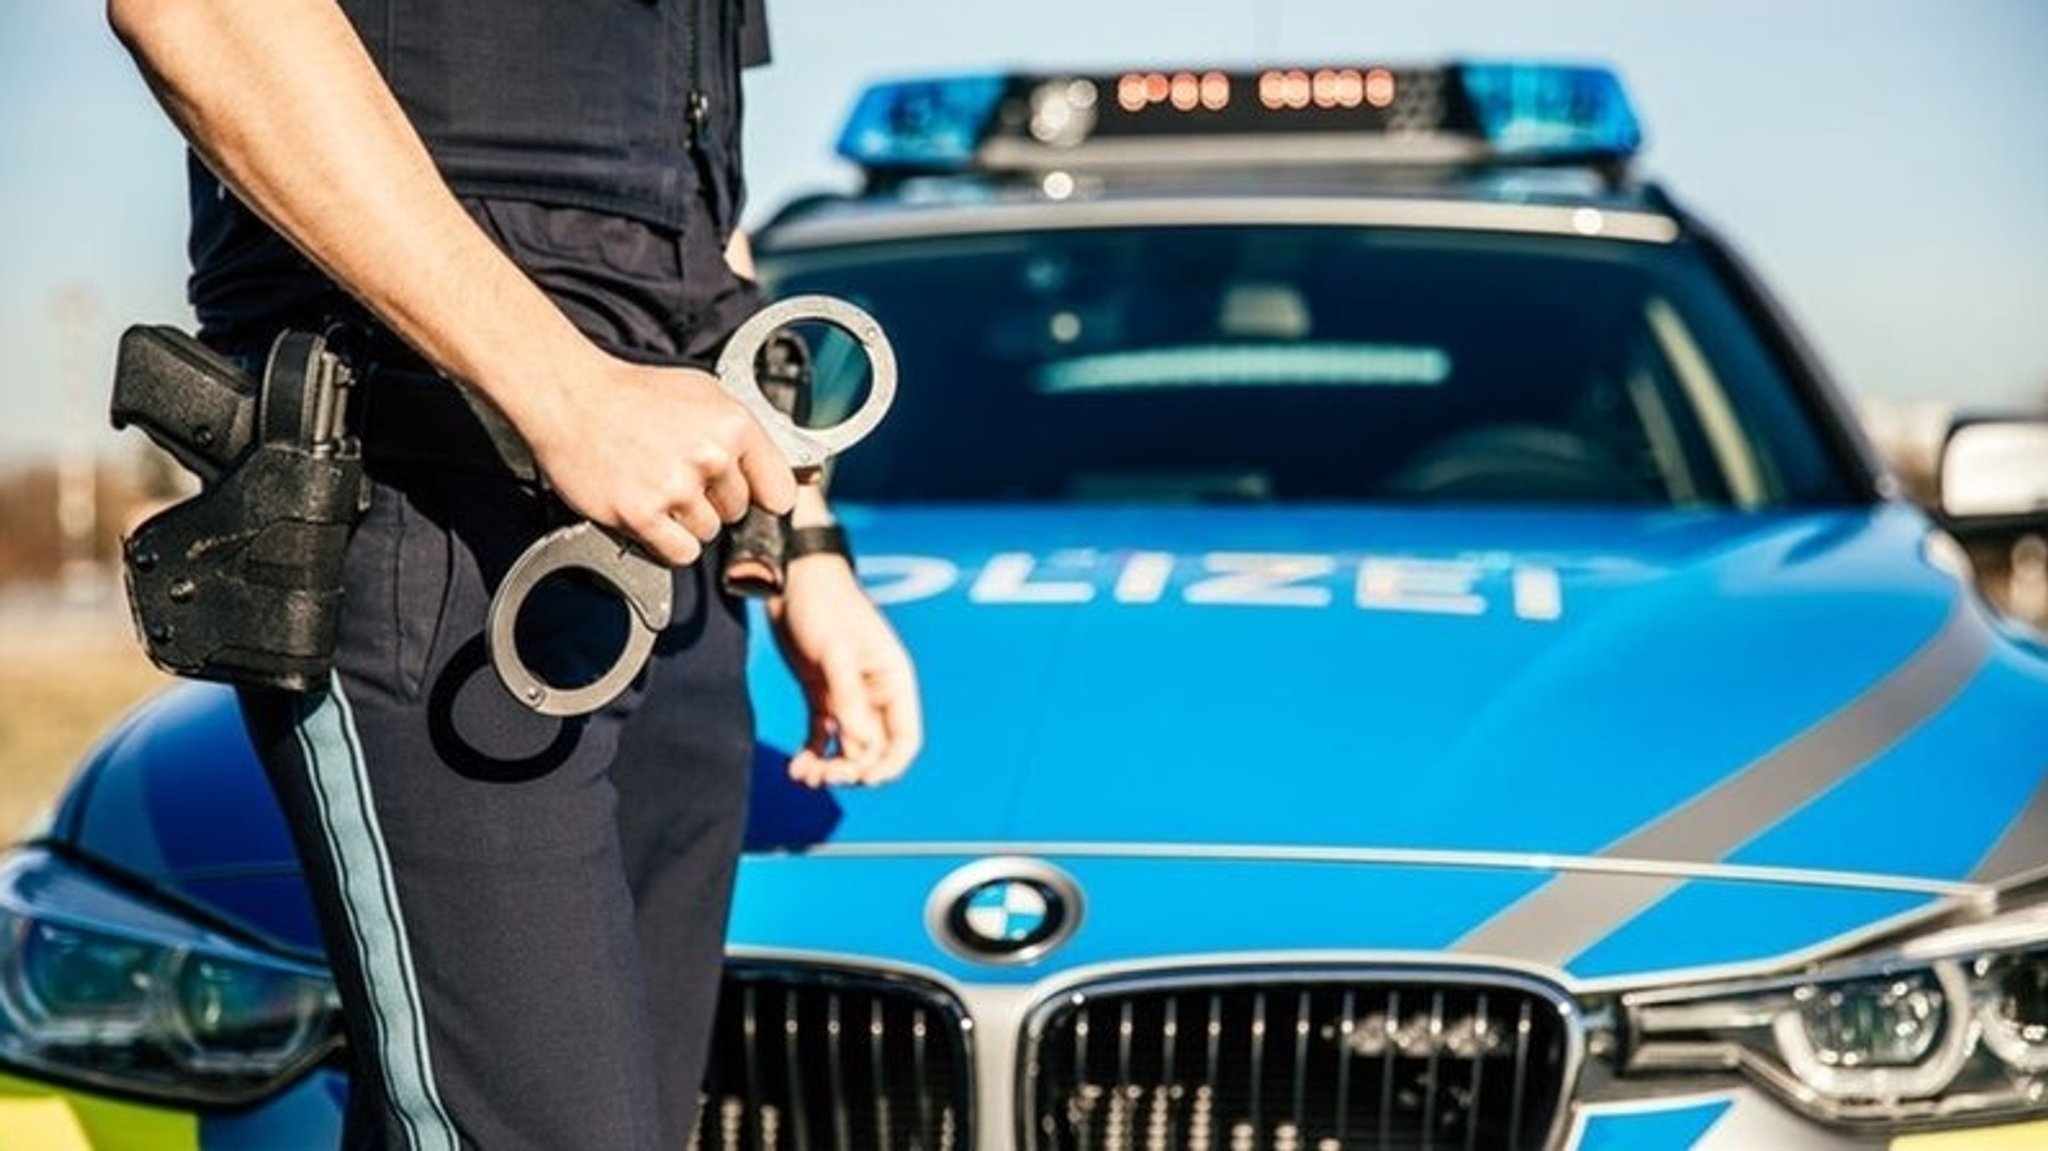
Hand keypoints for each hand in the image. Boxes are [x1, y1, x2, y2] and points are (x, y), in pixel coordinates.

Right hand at [523, 355, 797, 565]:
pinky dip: (665, 542)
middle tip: (676, 474)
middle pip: (737, 513)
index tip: (747, 494)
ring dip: (684, 521)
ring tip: (655, 485)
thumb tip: (791, 476)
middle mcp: (710, 456)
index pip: (780, 491)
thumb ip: (747, 435)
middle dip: (712, 501)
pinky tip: (648, 511)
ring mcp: (675, 487)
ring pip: (707, 534)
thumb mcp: (707, 394)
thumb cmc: (636, 394)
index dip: (761, 496)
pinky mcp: (642, 514)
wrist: (571, 397)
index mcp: (734, 426)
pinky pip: (679, 553)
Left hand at [769, 552, 922, 787]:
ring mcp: (847, 696)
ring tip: (804, 775)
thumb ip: (848, 699)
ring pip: (848, 748)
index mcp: (892, 682)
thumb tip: (860, 745)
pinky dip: (813, 754)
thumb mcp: (835, 652)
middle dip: (853, 770)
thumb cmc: (822, 606)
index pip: (905, 740)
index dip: (890, 766)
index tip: (863, 780)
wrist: (791, 579)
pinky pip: (822, 735)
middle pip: (874, 751)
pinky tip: (796, 767)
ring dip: (830, 767)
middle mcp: (874, 694)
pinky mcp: (821, 694)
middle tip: (823, 775)